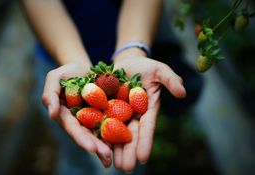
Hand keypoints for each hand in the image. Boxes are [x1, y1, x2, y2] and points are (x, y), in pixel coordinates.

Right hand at [41, 62, 111, 167]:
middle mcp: (79, 121)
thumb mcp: (54, 78)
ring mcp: (92, 118)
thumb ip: (50, 94)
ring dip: (107, 145)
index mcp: (65, 115)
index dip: (81, 139)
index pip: (73, 128)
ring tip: (115, 157)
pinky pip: (111, 123)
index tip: (91, 148)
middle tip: (107, 156)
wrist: (84, 69)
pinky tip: (125, 141)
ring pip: (99, 133)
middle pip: (88, 135)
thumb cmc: (67, 73)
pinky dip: (117, 132)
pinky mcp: (104, 113)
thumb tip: (51, 114)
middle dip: (97, 146)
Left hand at [112, 49, 185, 171]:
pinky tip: (98, 148)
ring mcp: (119, 113)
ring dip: (115, 149)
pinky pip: (101, 123)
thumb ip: (171, 80)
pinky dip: (101, 135)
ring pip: (116, 134)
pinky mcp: (105, 108)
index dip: (145, 142)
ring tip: (113, 164)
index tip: (143, 157)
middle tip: (126, 168)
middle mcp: (133, 114)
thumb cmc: (145, 66)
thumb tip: (183, 93)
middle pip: (131, 135)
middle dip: (129, 151)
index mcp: (147, 109)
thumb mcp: (159, 70)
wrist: (125, 62)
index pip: (147, 127)